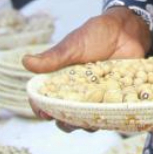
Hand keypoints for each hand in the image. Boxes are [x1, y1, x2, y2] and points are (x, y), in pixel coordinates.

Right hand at [23, 6, 151, 130]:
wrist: (127, 29)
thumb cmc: (96, 35)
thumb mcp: (73, 46)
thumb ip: (53, 58)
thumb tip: (25, 61)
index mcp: (61, 80)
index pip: (46, 99)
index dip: (42, 108)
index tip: (44, 113)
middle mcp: (77, 92)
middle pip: (65, 116)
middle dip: (65, 122)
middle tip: (68, 120)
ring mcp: (96, 97)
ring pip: (87, 120)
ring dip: (86, 124)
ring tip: (89, 120)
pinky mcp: (115, 98)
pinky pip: (109, 114)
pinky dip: (108, 118)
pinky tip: (109, 115)